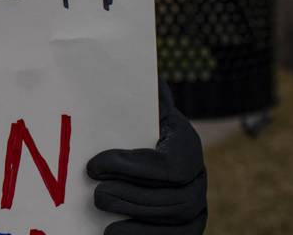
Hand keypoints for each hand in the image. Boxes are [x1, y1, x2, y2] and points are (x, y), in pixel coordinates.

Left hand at [87, 82, 206, 234]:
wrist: (142, 158)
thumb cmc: (129, 130)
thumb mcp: (132, 111)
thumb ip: (136, 96)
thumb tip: (140, 75)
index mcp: (185, 144)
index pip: (171, 164)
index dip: (131, 167)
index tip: (94, 165)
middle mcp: (198, 177)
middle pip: (172, 196)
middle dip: (129, 194)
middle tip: (96, 191)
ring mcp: (196, 205)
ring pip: (172, 216)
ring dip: (131, 212)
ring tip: (100, 203)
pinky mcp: (187, 228)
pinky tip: (111, 232)